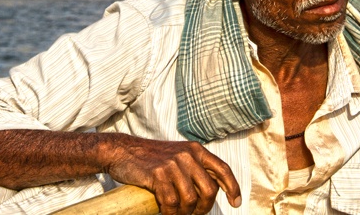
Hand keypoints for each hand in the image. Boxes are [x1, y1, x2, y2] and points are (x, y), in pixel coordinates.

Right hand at [103, 134, 240, 213]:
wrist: (123, 151)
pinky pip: (171, 202)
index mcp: (196, 150)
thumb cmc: (151, 159)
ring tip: (178, 214)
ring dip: (186, 213)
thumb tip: (210, 190)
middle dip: (205, 208)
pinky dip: (170, 213)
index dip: (233, 187)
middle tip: (196, 214)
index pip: (222, 169)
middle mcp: (188, 155)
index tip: (236, 202)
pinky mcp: (158, 174)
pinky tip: (166, 213)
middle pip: (209, 190)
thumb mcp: (178, 156)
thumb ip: (194, 168)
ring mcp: (173, 164)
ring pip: (190, 199)